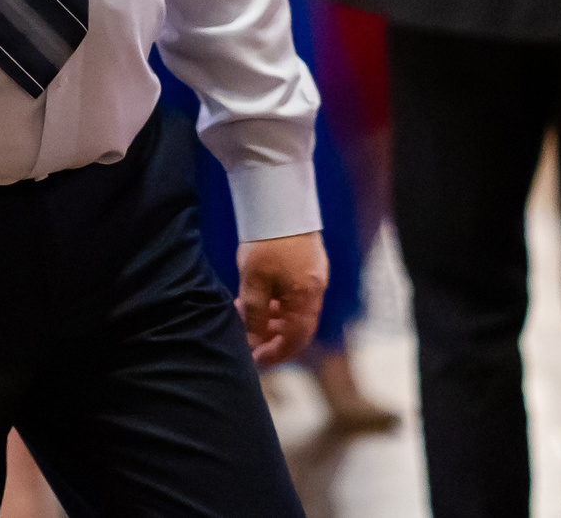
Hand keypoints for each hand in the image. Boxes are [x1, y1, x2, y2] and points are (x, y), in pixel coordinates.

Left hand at [236, 231, 326, 367]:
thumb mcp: (253, 283)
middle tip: (247, 336)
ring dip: (272, 317)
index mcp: (306, 298)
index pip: (296, 340)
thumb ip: (254, 316)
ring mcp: (314, 275)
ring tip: (244, 313)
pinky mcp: (308, 263)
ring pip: (294, 309)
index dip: (276, 353)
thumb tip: (253, 343)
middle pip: (297, 326)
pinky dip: (277, 301)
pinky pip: (295, 293)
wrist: (278, 201)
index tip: (255, 358)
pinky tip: (257, 296)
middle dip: (272, 336)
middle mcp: (315, 290)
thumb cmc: (266, 243)